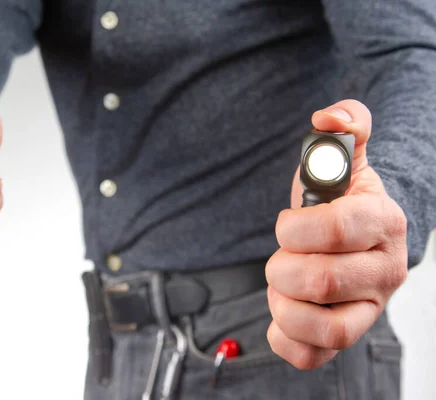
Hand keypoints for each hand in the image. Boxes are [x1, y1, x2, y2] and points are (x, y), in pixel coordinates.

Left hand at [265, 100, 407, 369]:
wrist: (349, 239)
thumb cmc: (338, 200)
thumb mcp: (340, 157)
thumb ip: (344, 126)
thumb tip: (329, 117)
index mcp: (382, 223)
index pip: (336, 230)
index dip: (294, 228)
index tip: (285, 225)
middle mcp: (384, 272)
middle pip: (321, 281)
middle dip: (282, 266)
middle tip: (281, 256)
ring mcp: (369, 310)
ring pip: (325, 328)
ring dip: (284, 303)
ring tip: (282, 285)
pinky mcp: (346, 336)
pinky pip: (313, 356)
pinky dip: (285, 337)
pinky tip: (282, 311)